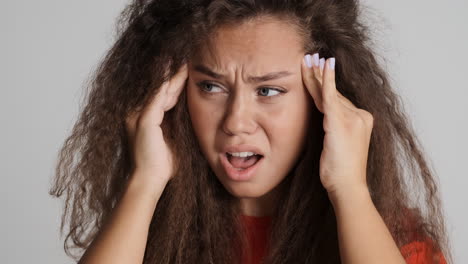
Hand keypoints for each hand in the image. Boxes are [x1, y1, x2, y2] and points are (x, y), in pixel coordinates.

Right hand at [125, 63, 187, 182]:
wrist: (150, 181)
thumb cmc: (163, 167)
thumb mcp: (174, 141)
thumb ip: (178, 127)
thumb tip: (195, 118)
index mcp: (145, 118)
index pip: (163, 95)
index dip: (175, 83)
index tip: (187, 70)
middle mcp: (138, 113)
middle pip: (160, 89)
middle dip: (174, 74)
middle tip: (186, 58)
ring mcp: (138, 115)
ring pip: (159, 89)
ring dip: (171, 74)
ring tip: (183, 59)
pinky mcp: (144, 119)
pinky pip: (159, 96)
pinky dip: (168, 83)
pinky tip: (177, 71)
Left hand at [301, 53, 373, 196]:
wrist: (347, 186)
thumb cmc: (340, 171)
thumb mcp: (336, 144)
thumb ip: (332, 126)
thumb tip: (323, 116)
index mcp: (360, 121)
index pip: (337, 98)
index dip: (325, 83)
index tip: (317, 68)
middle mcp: (360, 116)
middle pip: (334, 93)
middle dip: (319, 75)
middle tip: (310, 56)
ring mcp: (354, 118)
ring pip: (330, 93)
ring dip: (317, 75)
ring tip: (307, 59)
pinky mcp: (343, 122)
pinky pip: (331, 97)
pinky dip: (325, 80)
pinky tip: (321, 66)